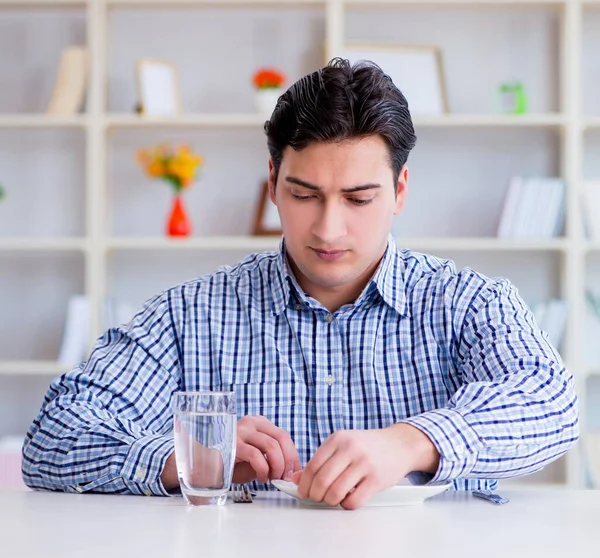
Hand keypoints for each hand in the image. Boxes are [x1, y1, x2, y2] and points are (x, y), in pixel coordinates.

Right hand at [232, 415, 301, 483]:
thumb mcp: (257, 456)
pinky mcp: (233, 444)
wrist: (206, 465)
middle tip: (285, 477)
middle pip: (281, 438)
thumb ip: (272, 457)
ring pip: (271, 446)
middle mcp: (251, 422)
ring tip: (273, 478)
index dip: (293, 455)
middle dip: (288, 461)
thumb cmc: (233, 462)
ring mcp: (241, 431)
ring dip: (277, 466)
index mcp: (259, 423)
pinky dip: (263, 470)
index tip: (295, 471)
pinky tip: (261, 478)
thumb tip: (291, 470)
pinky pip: (256, 456)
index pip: (284, 436)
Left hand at [291, 423, 438, 509]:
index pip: (313, 465)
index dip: (304, 483)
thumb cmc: (368, 446)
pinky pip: (353, 501)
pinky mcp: (376, 479)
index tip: (302, 492)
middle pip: (322, 480)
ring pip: (336, 492)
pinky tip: (348, 499)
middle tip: (316, 498)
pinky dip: (346, 505)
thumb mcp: (343, 445)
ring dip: (329, 501)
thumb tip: (296, 478)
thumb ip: (321, 460)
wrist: (399, 444)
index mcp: (338, 439)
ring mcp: (364, 463)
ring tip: (332, 499)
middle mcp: (350, 449)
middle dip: (314, 495)